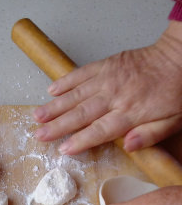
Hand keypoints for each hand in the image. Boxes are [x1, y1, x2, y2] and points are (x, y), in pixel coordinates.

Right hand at [33, 21, 181, 154]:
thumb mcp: (174, 120)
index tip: (63, 149)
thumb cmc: (176, 90)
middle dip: (58, 125)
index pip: (100, 130)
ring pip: (76, 94)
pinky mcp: (107, 64)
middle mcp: (115, 95)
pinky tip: (51, 90)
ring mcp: (109, 78)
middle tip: (39, 134)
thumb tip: (128, 146)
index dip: (80, 141)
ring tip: (37, 115)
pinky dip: (65, 81)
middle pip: (81, 114)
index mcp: (131, 112)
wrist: (179, 55)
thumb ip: (150, 134)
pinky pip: (81, 72)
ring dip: (55, 106)